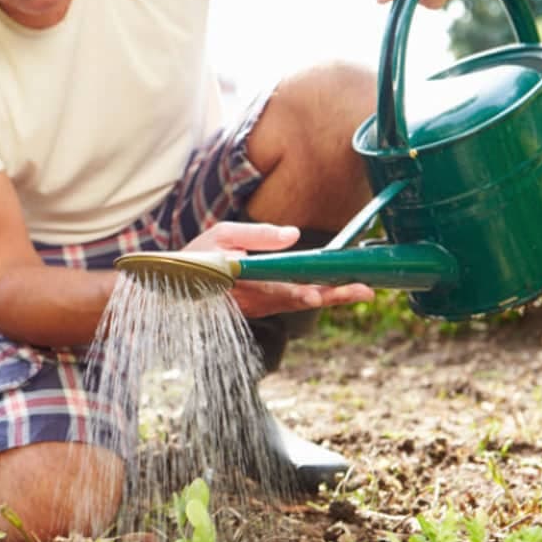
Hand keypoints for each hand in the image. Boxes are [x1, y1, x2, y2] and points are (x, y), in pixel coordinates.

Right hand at [182, 222, 373, 318]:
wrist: (176, 287)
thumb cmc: (197, 258)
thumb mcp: (222, 235)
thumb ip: (258, 234)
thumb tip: (294, 234)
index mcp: (244, 283)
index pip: (277, 290)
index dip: (299, 292)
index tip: (318, 294)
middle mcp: (256, 300)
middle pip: (300, 299)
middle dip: (333, 295)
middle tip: (364, 291)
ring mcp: (261, 306)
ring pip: (301, 303)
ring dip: (332, 297)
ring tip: (361, 290)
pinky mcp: (263, 305)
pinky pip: (294, 302)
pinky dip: (316, 295)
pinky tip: (339, 289)